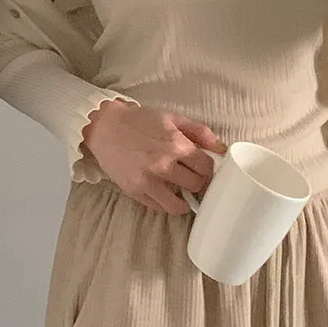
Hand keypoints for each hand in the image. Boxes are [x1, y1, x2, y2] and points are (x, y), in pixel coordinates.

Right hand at [81, 94, 220, 219]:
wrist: (106, 128)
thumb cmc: (140, 122)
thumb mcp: (172, 118)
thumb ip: (199, 131)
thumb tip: (221, 148)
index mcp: (175, 144)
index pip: (205, 167)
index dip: (208, 169)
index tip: (203, 169)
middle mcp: (163, 165)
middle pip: (196, 186)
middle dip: (198, 183)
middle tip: (193, 179)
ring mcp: (148, 181)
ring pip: (178, 205)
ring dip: (183, 200)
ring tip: (180, 191)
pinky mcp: (135, 192)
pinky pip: (159, 208)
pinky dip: (165, 203)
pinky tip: (164, 192)